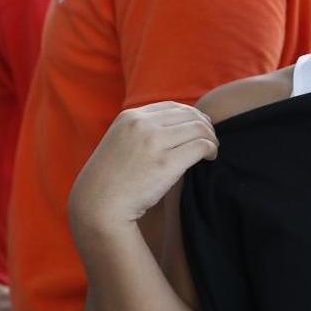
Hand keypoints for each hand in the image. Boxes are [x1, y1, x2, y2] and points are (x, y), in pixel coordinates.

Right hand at [69, 102, 217, 239]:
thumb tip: (176, 129)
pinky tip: (210, 159)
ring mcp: (154, 142)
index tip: (198, 128)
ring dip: (211, 138)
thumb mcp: (120, 143)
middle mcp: (142, 124)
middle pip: (188, 114)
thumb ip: (142, 132)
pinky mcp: (166, 163)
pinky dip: (211, 150)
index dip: (190, 115)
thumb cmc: (111, 180)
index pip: (172, 106)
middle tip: (211, 140)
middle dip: (204, 126)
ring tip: (212, 151)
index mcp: (130, 117)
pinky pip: (201, 146)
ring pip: (198, 128)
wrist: (98, 205)